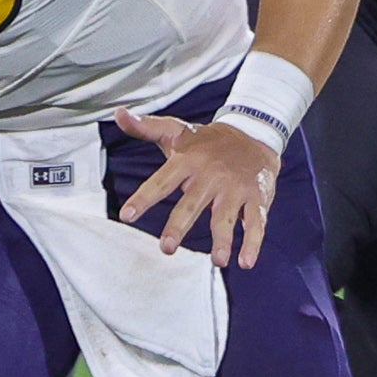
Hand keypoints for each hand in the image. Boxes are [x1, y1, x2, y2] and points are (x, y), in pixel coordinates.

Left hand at [113, 110, 278, 268]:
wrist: (254, 134)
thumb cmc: (207, 141)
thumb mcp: (177, 131)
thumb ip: (146, 128)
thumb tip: (119, 114)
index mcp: (188, 160)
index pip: (161, 181)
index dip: (144, 198)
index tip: (127, 216)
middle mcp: (211, 175)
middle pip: (192, 204)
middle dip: (179, 226)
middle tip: (166, 248)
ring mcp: (235, 188)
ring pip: (227, 216)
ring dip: (223, 239)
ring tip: (218, 261)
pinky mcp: (257, 197)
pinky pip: (256, 222)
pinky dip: (253, 243)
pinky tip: (246, 262)